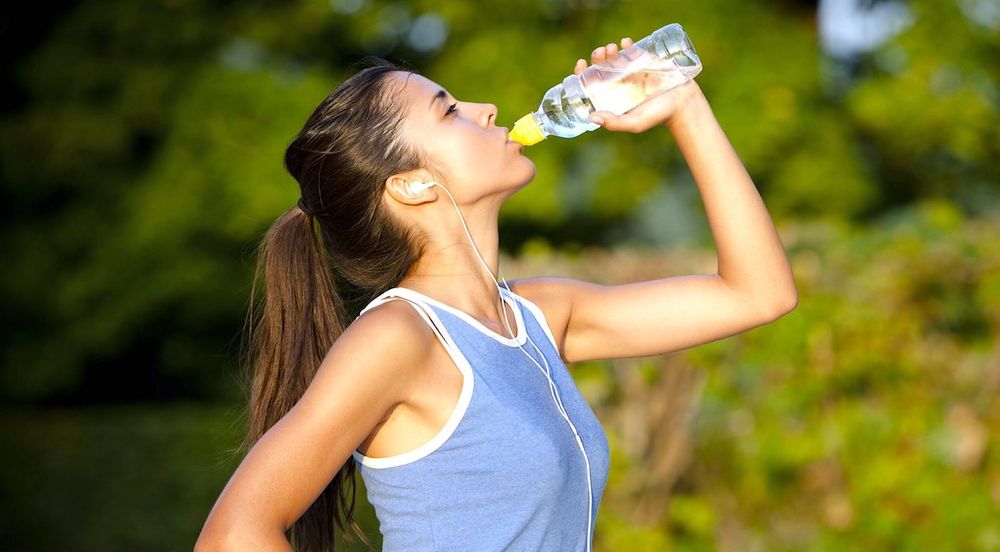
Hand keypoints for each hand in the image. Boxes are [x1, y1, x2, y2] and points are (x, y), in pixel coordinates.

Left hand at [573, 38, 704, 132]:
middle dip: (597, 57)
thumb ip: (615, 123)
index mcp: (611, 97)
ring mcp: (631, 71)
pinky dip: (627, 44)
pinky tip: (625, 43)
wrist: (682, 103)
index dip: (582, 73)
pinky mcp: (644, 61)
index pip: (591, 84)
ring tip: (611, 49)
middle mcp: (618, 83)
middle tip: (600, 53)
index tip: (581, 65)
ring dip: (609, 50)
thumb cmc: (657, 116)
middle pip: (600, 67)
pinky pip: (632, 50)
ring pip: (614, 56)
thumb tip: (591, 117)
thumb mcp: (635, 123)